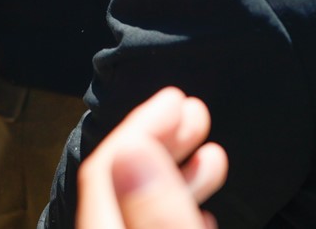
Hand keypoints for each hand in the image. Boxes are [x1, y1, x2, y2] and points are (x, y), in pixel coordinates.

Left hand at [78, 88, 226, 228]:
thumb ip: (154, 209)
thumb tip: (132, 150)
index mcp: (103, 228)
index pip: (111, 165)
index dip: (142, 125)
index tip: (174, 100)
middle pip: (124, 180)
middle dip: (162, 140)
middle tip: (195, 114)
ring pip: (141, 205)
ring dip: (177, 174)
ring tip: (212, 155)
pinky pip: (151, 226)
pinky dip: (176, 208)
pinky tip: (201, 212)